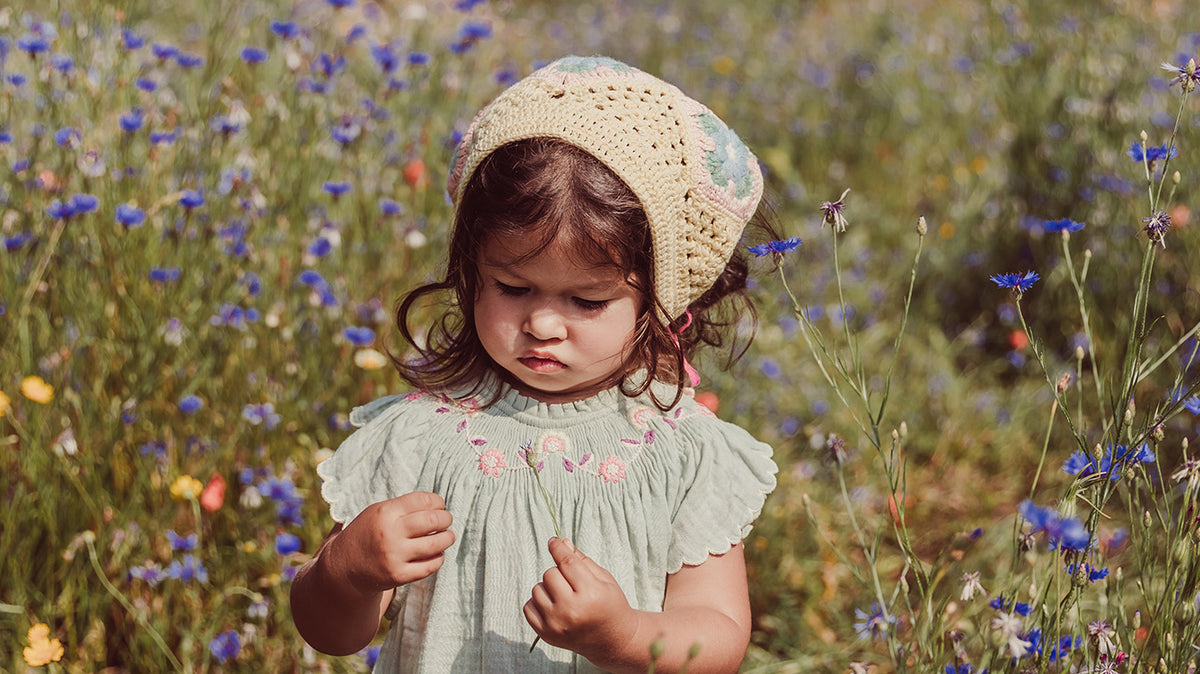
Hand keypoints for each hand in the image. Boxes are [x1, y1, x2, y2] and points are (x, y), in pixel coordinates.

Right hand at [329, 491, 454, 592]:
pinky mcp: (398, 576)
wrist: (344, 567)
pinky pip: (430, 566)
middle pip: (433, 521)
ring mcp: (394, 556)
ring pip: (435, 544)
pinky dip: (439, 558)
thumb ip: (404, 507)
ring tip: (449, 535)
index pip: (423, 500)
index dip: (437, 501)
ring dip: (448, 538)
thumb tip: (438, 504)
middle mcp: (389, 533)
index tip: (440, 505)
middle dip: (446, 518)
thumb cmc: (368, 533)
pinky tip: (438, 553)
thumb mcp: (377, 512)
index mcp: (385, 512)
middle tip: (446, 520)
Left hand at [523, 537, 637, 658]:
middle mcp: (571, 610)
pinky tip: (554, 606)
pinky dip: (538, 602)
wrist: (612, 640)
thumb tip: (561, 542)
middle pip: (550, 573)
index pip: (566, 562)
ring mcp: (556, 624)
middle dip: (559, 572)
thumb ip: (582, 560)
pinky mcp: (546, 634)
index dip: (557, 548)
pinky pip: (528, 607)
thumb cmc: (611, 605)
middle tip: (572, 582)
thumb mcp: (604, 579)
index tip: (552, 541)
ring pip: (537, 589)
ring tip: (564, 595)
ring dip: (548, 587)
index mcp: (590, 593)